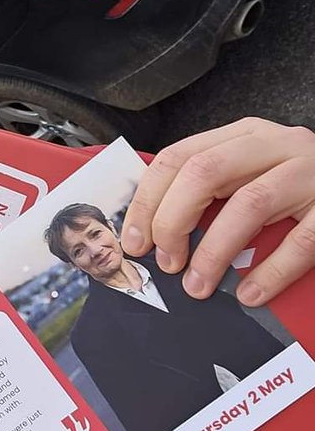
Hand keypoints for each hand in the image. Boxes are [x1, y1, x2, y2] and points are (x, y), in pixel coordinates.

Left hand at [120, 118, 314, 305]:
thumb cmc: (299, 185)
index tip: (133, 240)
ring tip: (196, 285)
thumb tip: (149, 228)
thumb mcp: (253, 172)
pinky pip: (302, 242)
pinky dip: (271, 271)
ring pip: (250, 204)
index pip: (179, 157)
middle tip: (164, 262)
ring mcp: (312, 174)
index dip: (148, 200)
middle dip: (173, 220)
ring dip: (214, 251)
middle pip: (205, 173)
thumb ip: (210, 188)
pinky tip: (251, 294)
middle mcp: (278, 145)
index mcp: (246, 135)